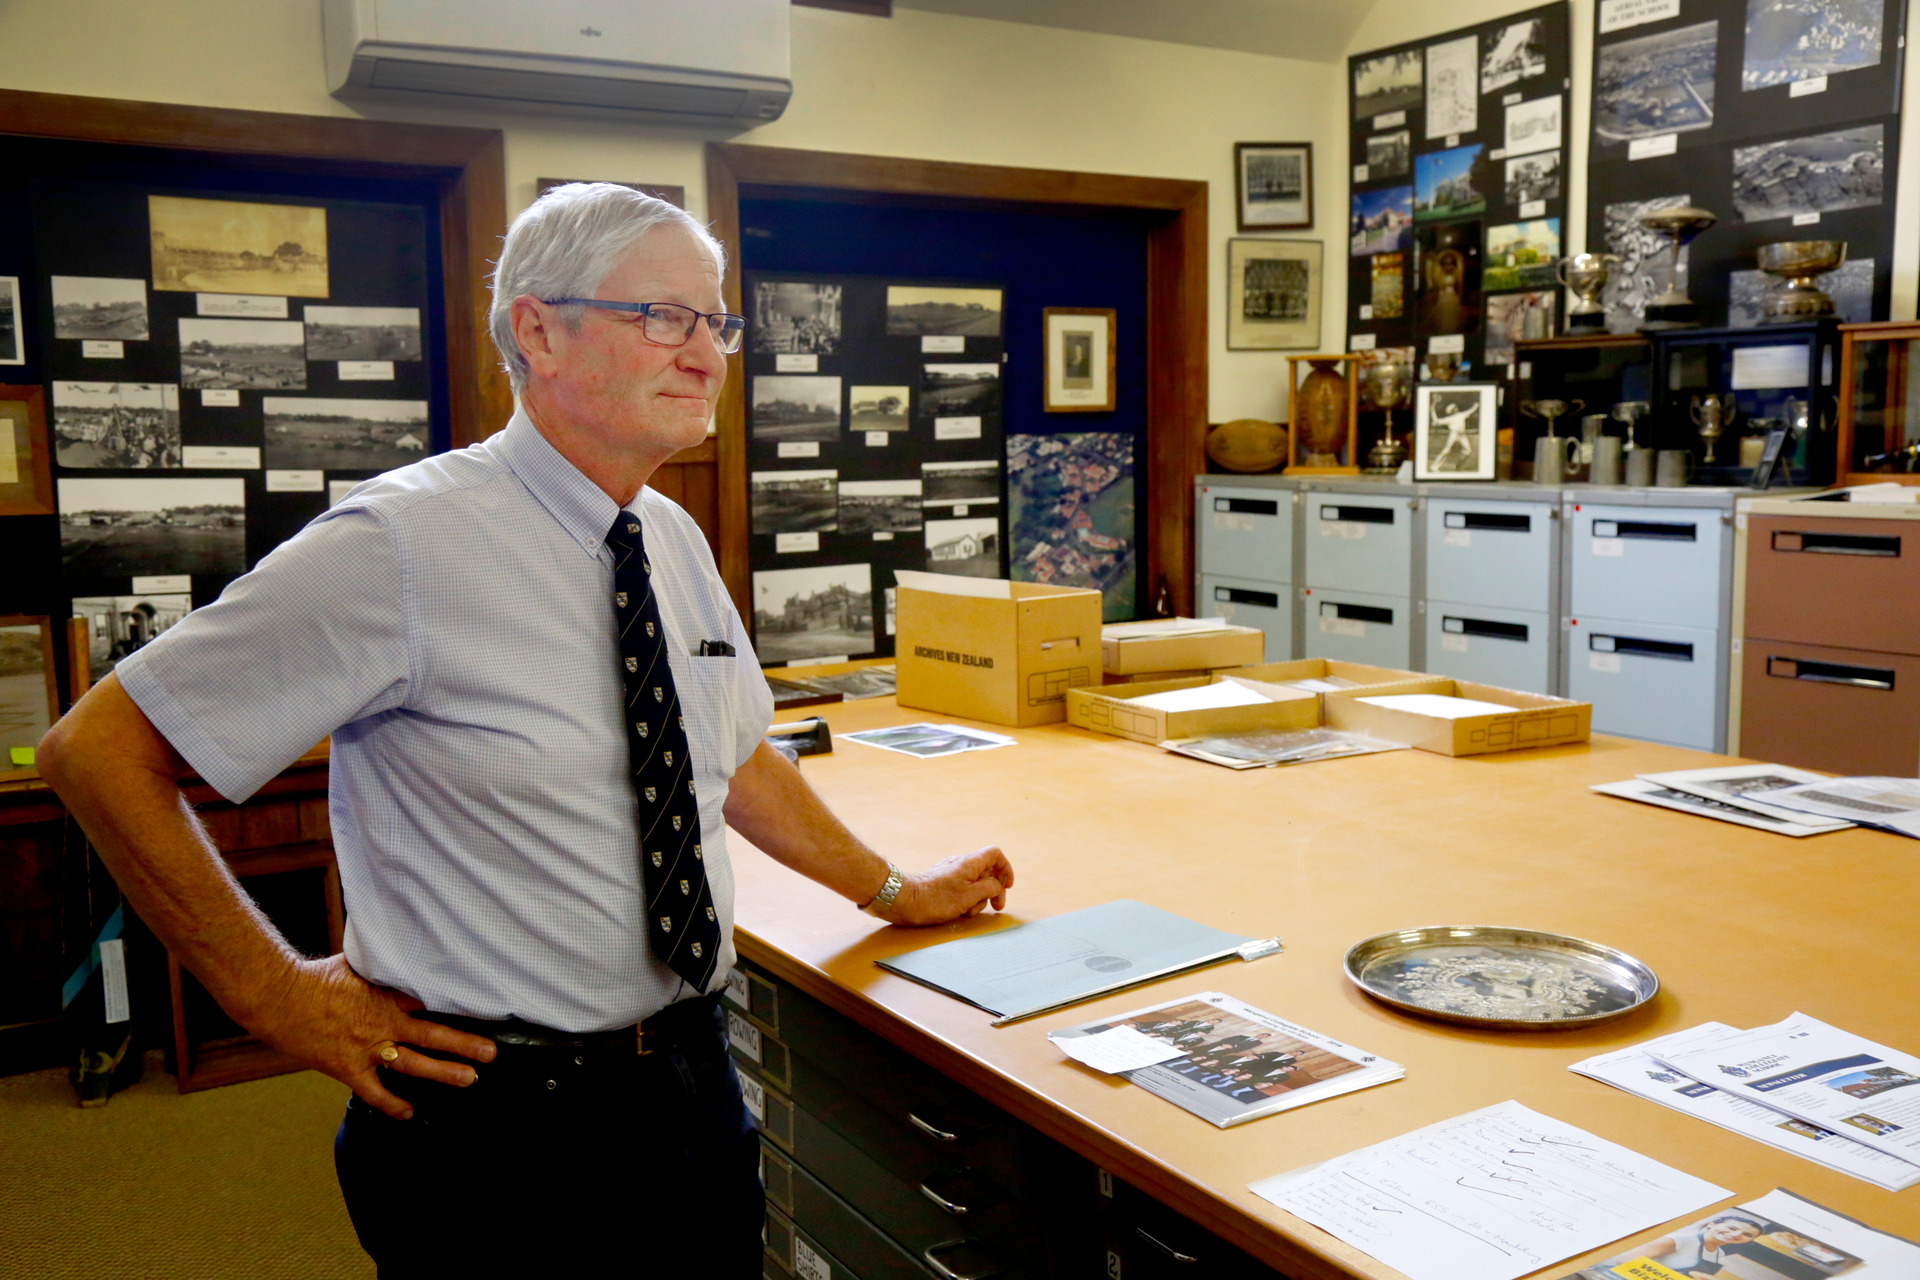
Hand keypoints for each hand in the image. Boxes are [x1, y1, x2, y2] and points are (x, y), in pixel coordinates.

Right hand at [247, 953, 497, 1119]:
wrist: (279, 998)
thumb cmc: (316, 977)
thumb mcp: (357, 962)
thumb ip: (383, 964)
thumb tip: (402, 947)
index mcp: (388, 995)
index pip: (432, 1001)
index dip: (458, 1006)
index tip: (485, 1009)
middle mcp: (383, 1023)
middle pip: (433, 1034)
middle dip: (465, 1043)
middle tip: (491, 1053)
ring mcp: (367, 1048)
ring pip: (414, 1064)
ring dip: (443, 1072)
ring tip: (469, 1079)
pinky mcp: (348, 1068)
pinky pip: (375, 1091)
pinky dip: (393, 1104)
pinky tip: (409, 1113)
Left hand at [882, 846, 1012, 925]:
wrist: (904, 901)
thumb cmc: (936, 899)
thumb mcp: (970, 896)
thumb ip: (989, 887)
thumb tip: (996, 884)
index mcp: (969, 863)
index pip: (995, 854)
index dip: (1005, 869)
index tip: (1007, 886)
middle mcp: (961, 864)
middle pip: (987, 872)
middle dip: (994, 890)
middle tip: (997, 906)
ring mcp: (951, 873)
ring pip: (975, 883)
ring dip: (978, 899)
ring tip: (968, 912)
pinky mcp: (942, 883)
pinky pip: (962, 889)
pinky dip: (966, 900)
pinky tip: (958, 912)